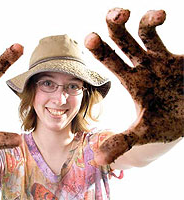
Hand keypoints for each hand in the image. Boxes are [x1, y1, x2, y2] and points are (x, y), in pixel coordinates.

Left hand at [85, 8, 182, 163]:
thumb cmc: (168, 124)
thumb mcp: (144, 132)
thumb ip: (122, 143)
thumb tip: (98, 161)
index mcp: (132, 81)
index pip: (111, 62)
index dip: (100, 50)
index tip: (90, 37)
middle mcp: (142, 67)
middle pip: (122, 43)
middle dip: (115, 28)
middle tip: (113, 15)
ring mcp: (159, 59)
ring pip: (142, 34)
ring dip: (140, 20)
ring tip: (141, 13)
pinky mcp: (176, 57)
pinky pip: (165, 36)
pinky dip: (158, 22)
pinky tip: (158, 14)